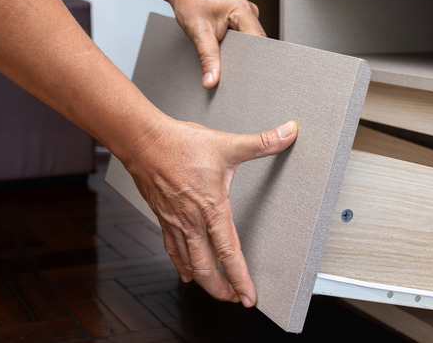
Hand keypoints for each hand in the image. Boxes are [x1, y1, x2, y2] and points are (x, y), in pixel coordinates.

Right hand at [124, 116, 297, 306]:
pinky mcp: (163, 217)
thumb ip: (263, 142)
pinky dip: (181, 264)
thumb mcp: (228, 144)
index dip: (239, 278)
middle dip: (222, 289)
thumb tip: (289, 132)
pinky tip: (186, 272)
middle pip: (207, 268)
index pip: (229, 253)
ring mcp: (175, 222)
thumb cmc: (181, 143)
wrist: (143, 141)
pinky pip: (172, 249)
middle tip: (235, 299)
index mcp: (211, 208)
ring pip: (189, 263)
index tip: (248, 296)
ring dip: (204, 281)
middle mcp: (192, 221)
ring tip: (216, 291)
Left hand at [170, 0, 265, 88]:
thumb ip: (207, 58)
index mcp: (242, 9)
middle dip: (245, 57)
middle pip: (256, 42)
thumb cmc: (189, 1)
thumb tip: (211, 80)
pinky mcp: (241, 19)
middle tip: (230, 65)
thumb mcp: (198, 33)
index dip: (254, 58)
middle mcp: (248, 10)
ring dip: (240, 52)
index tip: (246, 73)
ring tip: (224, 52)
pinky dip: (236, 46)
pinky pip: (245, 37)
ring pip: (250, 41)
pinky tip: (225, 48)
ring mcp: (246, 14)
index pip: (258, 40)